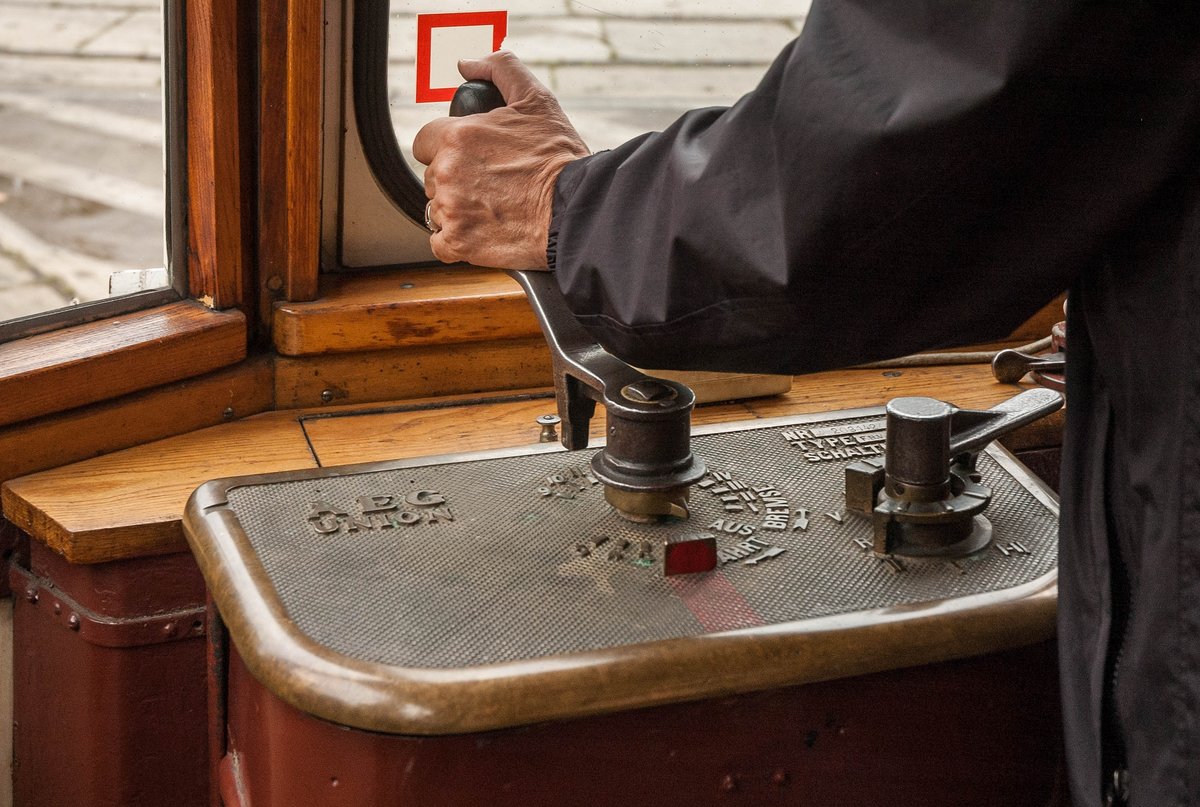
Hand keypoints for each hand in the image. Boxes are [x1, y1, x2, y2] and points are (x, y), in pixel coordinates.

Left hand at [413, 52, 589, 268]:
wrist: (577, 210)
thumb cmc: (559, 159)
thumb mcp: (535, 99)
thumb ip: (499, 69)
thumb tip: (466, 64)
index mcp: (457, 136)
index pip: (426, 142)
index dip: (448, 149)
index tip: (472, 159)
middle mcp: (447, 173)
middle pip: (432, 177)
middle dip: (456, 180)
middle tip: (491, 185)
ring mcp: (450, 210)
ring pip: (436, 209)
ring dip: (458, 210)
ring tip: (494, 209)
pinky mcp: (458, 243)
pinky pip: (441, 243)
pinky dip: (457, 240)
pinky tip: (484, 231)